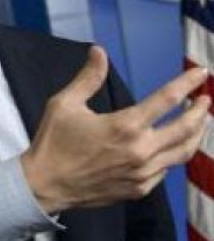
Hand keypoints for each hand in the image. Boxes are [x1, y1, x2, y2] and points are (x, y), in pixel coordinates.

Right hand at [21, 46, 209, 212]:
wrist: (44, 185)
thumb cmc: (52, 142)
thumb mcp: (64, 104)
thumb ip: (88, 78)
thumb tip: (99, 51)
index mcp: (125, 125)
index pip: (168, 98)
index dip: (187, 82)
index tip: (201, 72)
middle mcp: (140, 150)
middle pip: (187, 127)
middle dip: (200, 111)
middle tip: (205, 99)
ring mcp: (142, 173)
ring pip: (183, 152)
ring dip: (196, 134)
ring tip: (199, 123)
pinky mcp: (138, 189)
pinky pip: (165, 170)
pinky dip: (173, 155)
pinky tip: (170, 148)